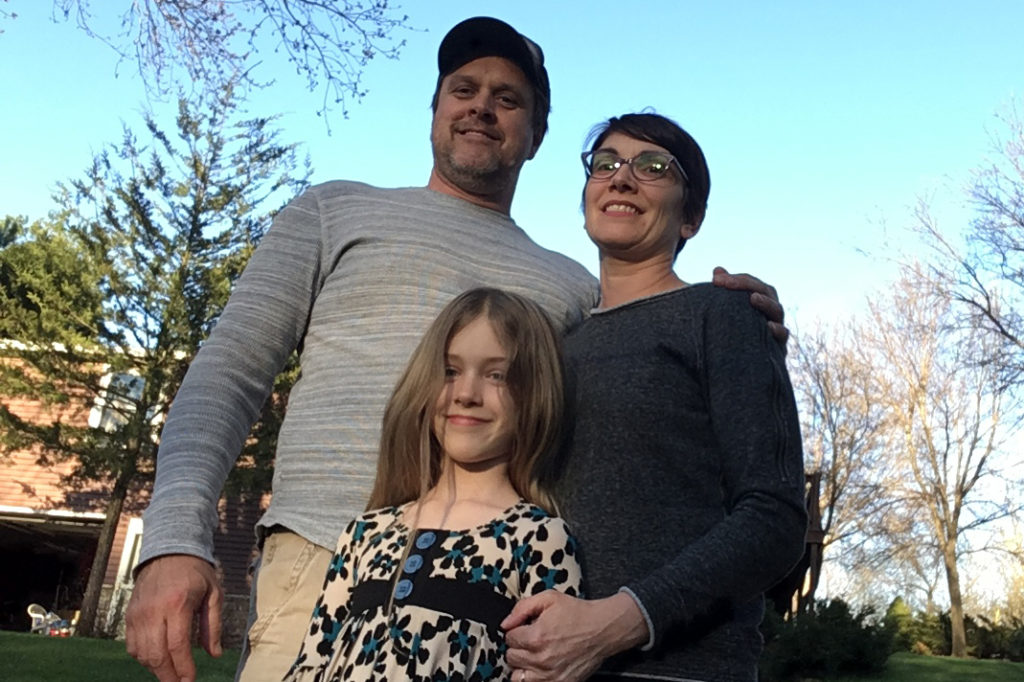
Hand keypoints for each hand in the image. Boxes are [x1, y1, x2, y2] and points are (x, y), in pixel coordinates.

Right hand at [125, 554, 222, 681]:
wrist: (168, 551)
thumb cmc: (195, 573)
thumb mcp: (213, 594)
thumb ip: (213, 625)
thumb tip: (214, 654)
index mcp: (177, 604)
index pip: (177, 645)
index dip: (183, 667)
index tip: (190, 679)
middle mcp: (153, 610)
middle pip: (155, 655)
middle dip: (168, 675)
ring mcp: (138, 614)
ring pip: (141, 653)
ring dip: (155, 669)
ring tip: (171, 673)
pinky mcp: (129, 615)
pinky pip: (131, 646)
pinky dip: (142, 657)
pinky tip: (156, 659)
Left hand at [501, 592, 647, 681]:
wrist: (602, 629)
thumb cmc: (577, 613)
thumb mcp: (549, 598)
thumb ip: (522, 608)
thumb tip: (505, 623)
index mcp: (536, 636)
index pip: (509, 638)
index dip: (516, 631)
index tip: (525, 629)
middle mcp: (542, 659)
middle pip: (511, 658)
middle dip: (518, 647)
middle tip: (531, 641)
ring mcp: (550, 675)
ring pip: (518, 677)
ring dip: (523, 666)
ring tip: (533, 656)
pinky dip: (534, 677)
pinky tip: (541, 667)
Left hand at [712, 266, 788, 347]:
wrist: (743, 366)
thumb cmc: (737, 334)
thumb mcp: (728, 312)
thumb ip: (725, 291)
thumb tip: (718, 270)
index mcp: (761, 300)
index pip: (752, 284)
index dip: (737, 279)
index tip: (715, 279)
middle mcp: (770, 311)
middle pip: (766, 292)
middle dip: (747, 286)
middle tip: (728, 283)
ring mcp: (776, 327)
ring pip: (776, 311)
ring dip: (765, 303)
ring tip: (753, 298)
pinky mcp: (778, 347)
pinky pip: (782, 336)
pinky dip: (777, 330)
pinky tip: (768, 327)